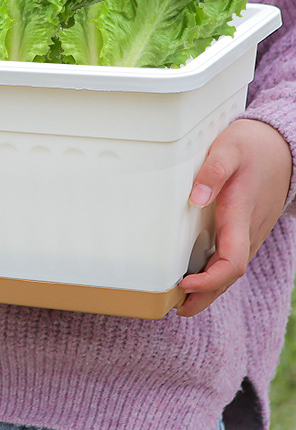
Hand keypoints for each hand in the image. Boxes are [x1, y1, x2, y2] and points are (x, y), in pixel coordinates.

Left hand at [177, 119, 291, 316]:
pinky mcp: (245, 229)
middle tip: (176, 307)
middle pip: (229, 275)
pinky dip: (215, 272)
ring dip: (209, 287)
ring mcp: (249, 232)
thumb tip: (196, 197)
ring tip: (180, 299)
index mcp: (241, 215)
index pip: (231, 262)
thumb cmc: (251, 147)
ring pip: (231, 269)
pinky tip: (195, 274)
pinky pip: (232, 258)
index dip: (210, 280)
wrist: (280, 147)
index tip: (184, 284)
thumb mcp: (229, 149)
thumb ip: (213, 171)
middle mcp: (248, 230)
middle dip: (206, 295)